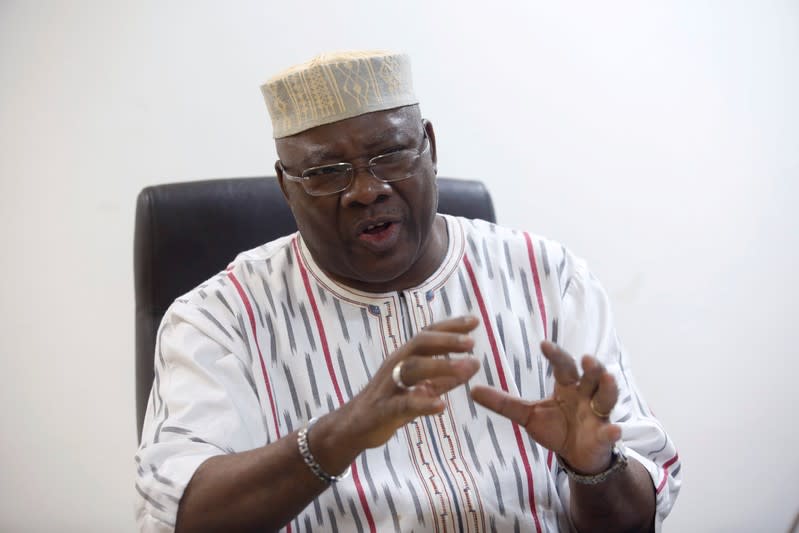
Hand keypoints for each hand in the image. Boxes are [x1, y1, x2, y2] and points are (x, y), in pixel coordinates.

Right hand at [341, 315, 480, 449]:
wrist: (355, 426)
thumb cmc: (392, 401)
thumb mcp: (422, 387)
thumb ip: (447, 377)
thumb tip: (476, 363)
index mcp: (405, 357)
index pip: (428, 334)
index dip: (450, 326)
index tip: (475, 321)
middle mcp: (396, 365)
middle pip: (420, 344)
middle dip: (446, 340)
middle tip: (472, 342)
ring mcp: (389, 386)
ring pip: (412, 369)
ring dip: (440, 366)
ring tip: (465, 368)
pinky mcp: (385, 410)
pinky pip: (404, 404)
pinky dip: (423, 403)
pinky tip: (441, 406)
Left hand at [471, 341, 620, 473]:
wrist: (577, 456)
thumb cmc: (556, 428)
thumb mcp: (527, 415)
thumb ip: (504, 403)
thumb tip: (472, 391)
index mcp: (568, 386)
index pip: (563, 365)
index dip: (555, 355)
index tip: (543, 345)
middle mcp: (586, 396)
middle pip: (591, 376)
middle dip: (591, 367)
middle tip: (586, 358)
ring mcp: (598, 415)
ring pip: (606, 397)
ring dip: (608, 388)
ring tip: (607, 378)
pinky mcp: (604, 436)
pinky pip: (610, 432)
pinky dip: (612, 431)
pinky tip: (613, 430)